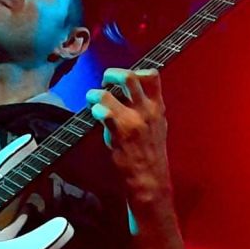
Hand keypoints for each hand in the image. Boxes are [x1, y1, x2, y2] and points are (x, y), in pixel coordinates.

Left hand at [85, 67, 172, 207]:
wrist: (150, 178)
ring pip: (109, 93)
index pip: (152, 75)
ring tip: (92, 100)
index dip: (134, 70)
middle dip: (111, 74)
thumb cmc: (151, 153)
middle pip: (129, 76)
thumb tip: (129, 95)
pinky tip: (94, 115)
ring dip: (95, 94)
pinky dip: (95, 110)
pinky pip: (103, 112)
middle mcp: (146, 110)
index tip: (123, 79)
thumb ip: (146, 109)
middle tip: (104, 83)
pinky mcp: (120, 133)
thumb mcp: (157, 126)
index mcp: (157, 107)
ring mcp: (133, 121)